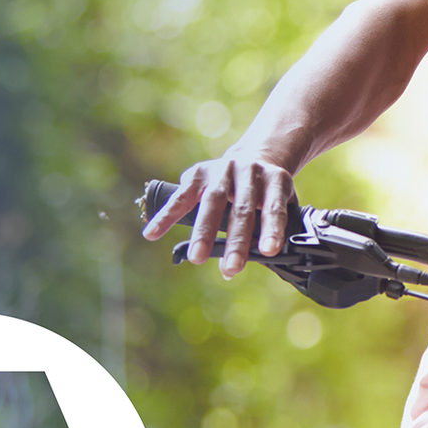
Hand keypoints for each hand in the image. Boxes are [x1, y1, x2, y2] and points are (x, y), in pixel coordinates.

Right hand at [140, 150, 299, 278]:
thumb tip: (235, 270)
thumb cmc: (266, 195)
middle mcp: (250, 171)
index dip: (272, 230)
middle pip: (242, 208)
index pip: (274, 208)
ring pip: (213, 201)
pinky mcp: (200, 172)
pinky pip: (181, 196)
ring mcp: (224, 169)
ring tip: (197, 257)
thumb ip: (265, 234)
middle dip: (237, 240)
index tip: (269, 251)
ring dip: (204, 232)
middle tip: (232, 267)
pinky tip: (152, 233)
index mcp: (275, 180)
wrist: (254, 157)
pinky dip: (166, 215)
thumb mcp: (275, 208)